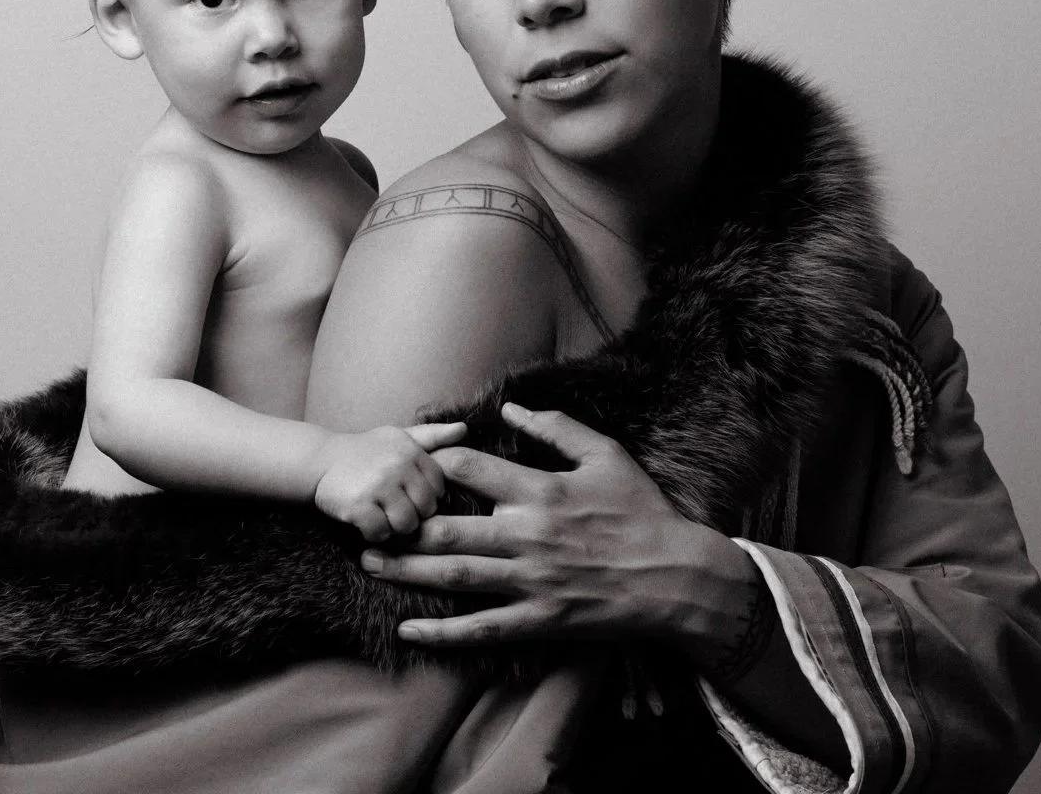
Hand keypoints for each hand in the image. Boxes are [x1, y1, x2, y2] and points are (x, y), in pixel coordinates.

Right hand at [314, 422, 466, 541]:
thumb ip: (433, 436)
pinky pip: (381, 532)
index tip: (410, 496)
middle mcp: (397, 466)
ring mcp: (378, 485)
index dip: (427, 498)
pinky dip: (375, 534)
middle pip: (426, 509)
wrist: (320, 460)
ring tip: (382, 517)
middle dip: (414, 515)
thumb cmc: (365, 451)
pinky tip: (367, 523)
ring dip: (395, 528)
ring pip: (406, 524)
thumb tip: (465, 429)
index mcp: (411, 451)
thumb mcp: (399, 437)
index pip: (439, 488)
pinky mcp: (359, 505)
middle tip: (395, 510)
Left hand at [360, 403, 742, 647]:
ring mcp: (531, 581)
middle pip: (447, 528)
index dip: (435, 463)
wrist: (676, 576)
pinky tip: (409, 629)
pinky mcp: (539, 618)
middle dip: (401, 524)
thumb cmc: (641, 510)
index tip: (409, 460)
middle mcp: (527, 535)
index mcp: (540, 491)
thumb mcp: (605, 455)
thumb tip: (509, 409)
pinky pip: (482, 628)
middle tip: (364, 520)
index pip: (471, 471)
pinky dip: (443, 632)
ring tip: (368, 563)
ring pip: (455, 576)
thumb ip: (556, 428)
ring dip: (406, 570)